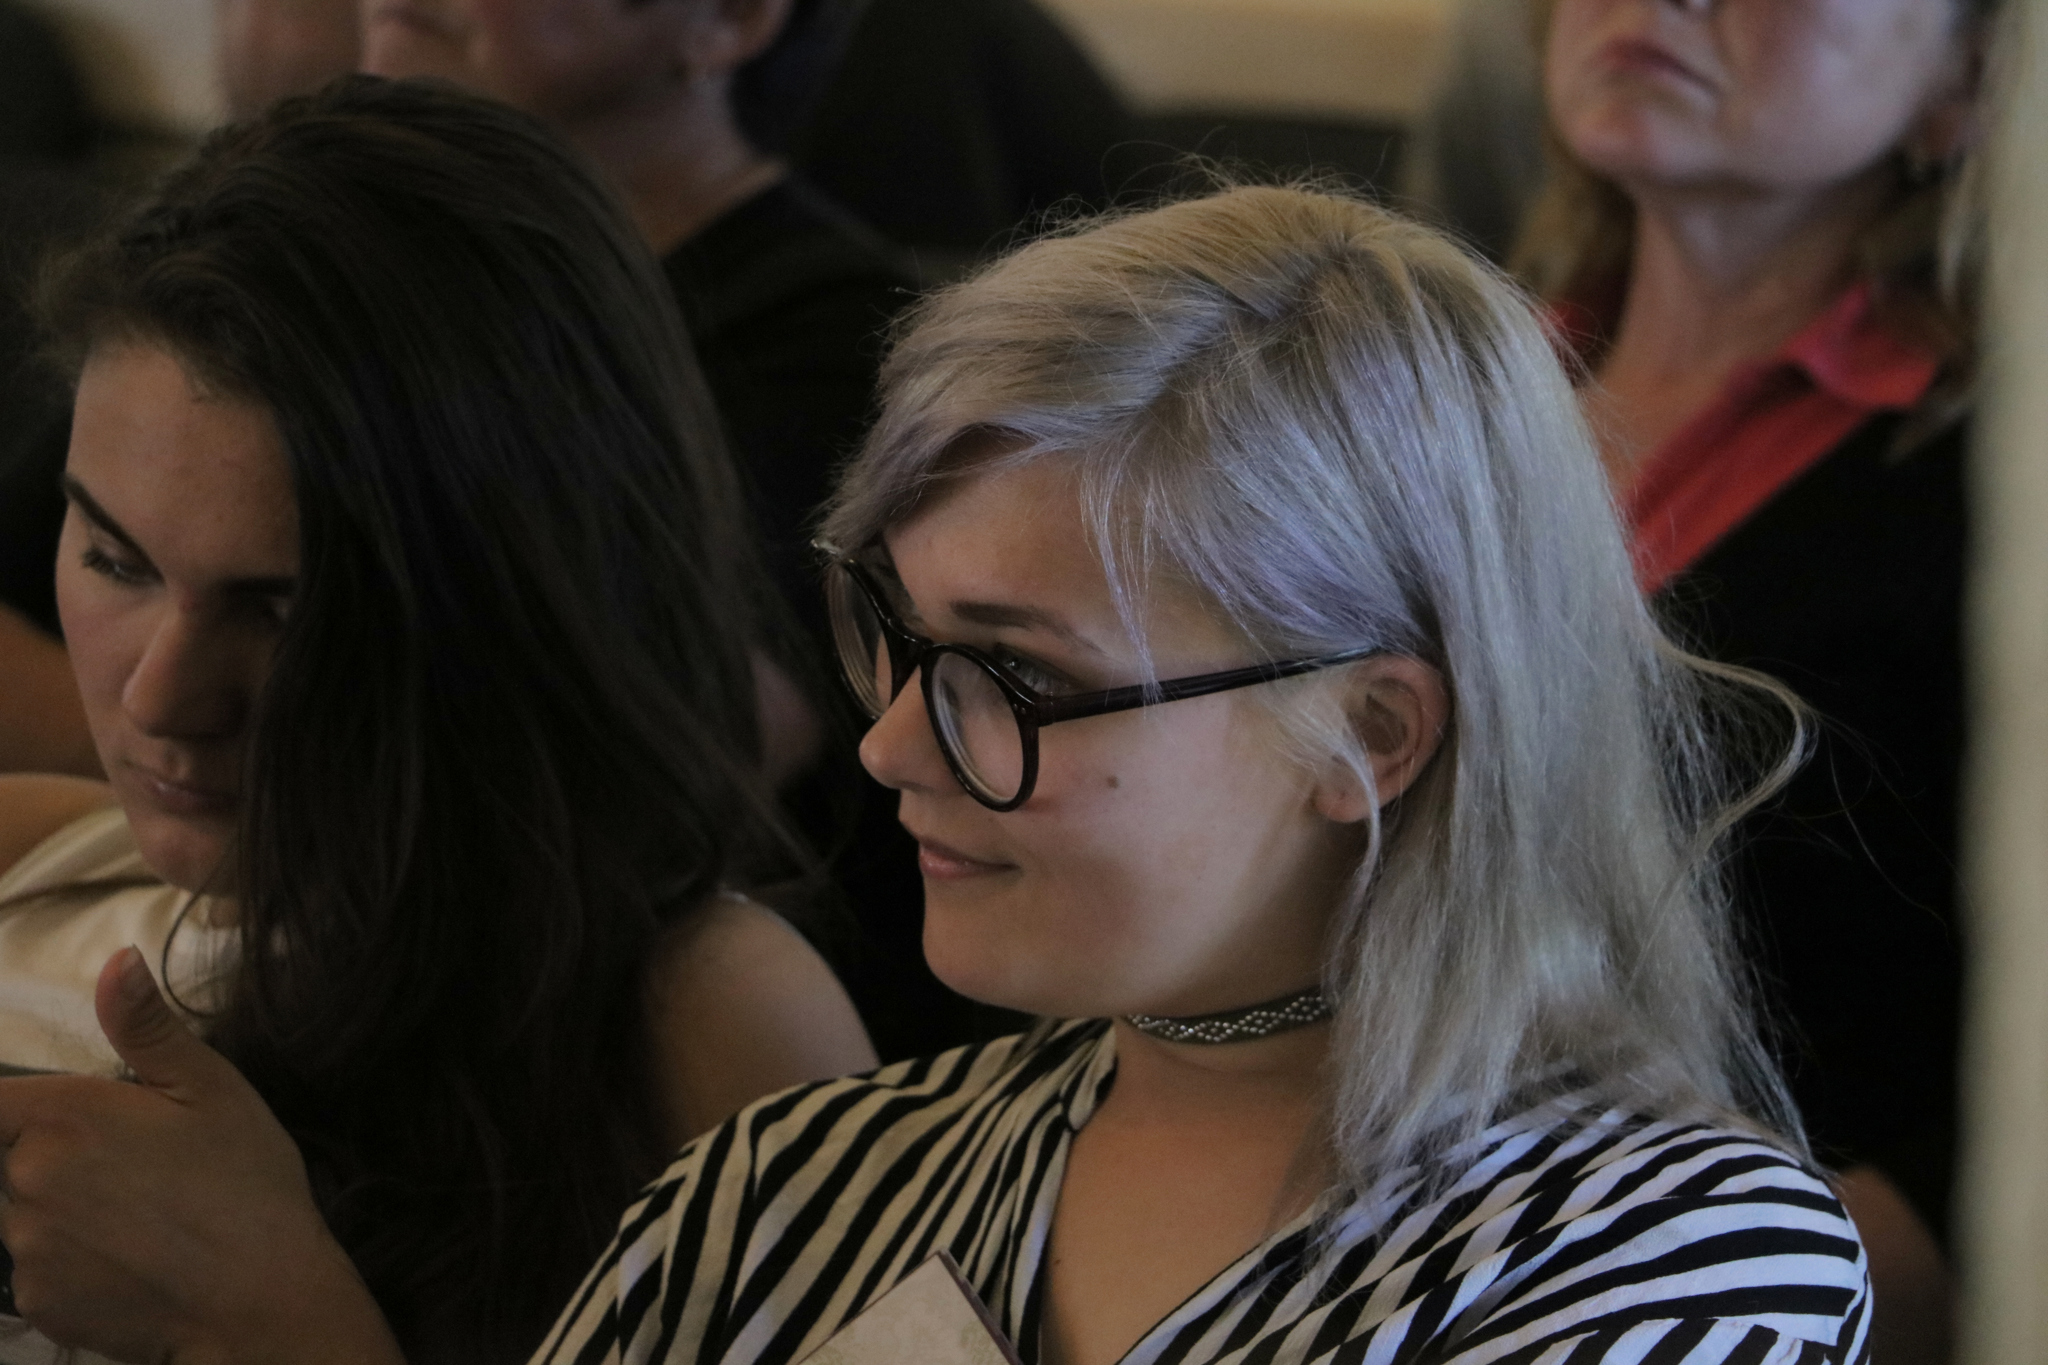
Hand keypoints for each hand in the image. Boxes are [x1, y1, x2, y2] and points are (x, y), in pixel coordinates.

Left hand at [0, 947, 404, 1364]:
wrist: (261, 1299)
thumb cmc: (245, 1187)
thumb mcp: (213, 1090)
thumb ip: (148, 1026)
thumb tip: (117, 960)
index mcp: (64, 1119)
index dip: (20, 1109)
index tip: (75, 1126)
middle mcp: (26, 1182)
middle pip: (10, 1158)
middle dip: (55, 1158)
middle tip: (134, 1172)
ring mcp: (26, 1249)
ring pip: (21, 1214)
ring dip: (62, 1210)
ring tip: (140, 1219)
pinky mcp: (37, 1304)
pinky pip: (36, 1270)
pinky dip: (72, 1262)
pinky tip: (133, 1259)